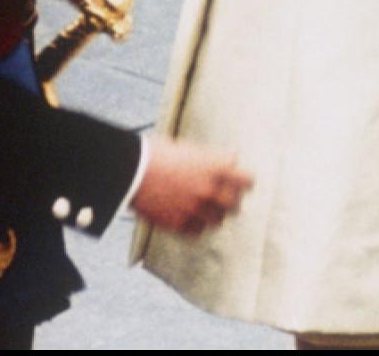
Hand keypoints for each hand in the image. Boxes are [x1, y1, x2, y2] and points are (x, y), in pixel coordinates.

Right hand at [132, 136, 253, 234]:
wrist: (131, 171)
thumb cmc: (157, 152)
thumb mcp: (188, 147)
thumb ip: (212, 156)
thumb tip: (232, 156)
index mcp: (214, 167)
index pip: (246, 180)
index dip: (246, 180)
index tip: (245, 181)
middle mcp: (209, 191)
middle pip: (235, 203)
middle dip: (232, 198)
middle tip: (227, 196)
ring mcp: (196, 210)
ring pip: (218, 219)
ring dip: (215, 213)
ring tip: (208, 207)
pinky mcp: (180, 224)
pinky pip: (198, 231)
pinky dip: (197, 225)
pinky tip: (192, 216)